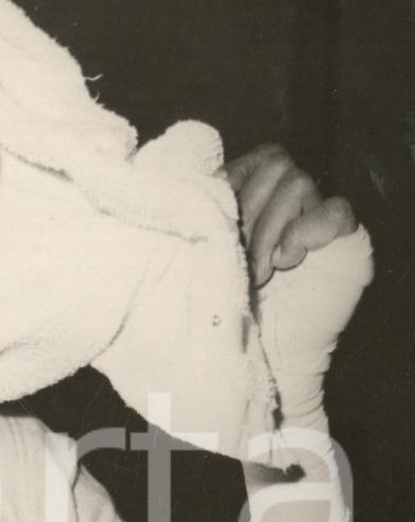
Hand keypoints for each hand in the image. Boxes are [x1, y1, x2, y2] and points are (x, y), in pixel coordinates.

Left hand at [222, 146, 371, 439]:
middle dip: (248, 210)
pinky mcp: (345, 241)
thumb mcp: (202, 261)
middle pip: (275, 163)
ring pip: (299, 183)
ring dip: (270, 228)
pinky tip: (287, 262)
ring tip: (259, 271)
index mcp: (258, 196)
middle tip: (237, 257)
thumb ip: (200, 221)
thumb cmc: (226, 314)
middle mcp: (291, 201)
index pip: (252, 159)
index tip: (213, 224)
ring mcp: (318, 218)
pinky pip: (336, 211)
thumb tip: (176, 187)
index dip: (232, 183)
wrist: (262, 362)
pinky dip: (306, 232)